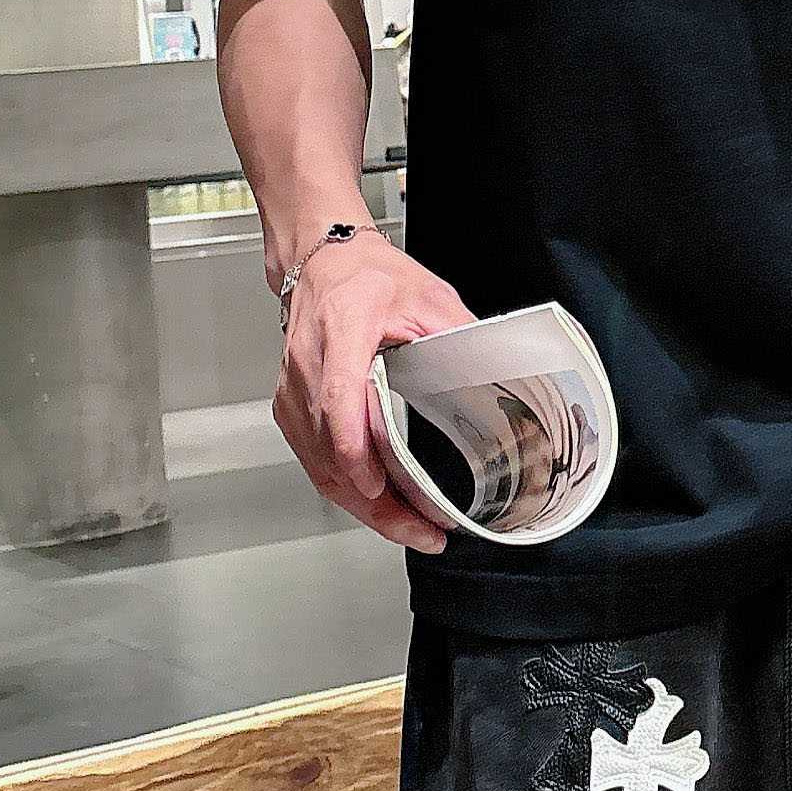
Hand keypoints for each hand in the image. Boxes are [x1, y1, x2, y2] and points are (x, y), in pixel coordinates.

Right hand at [273, 228, 476, 553]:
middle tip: (419, 531)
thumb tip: (500, 370)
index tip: (377, 483)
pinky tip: (379, 504)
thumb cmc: (368, 274)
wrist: (322, 260)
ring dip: (362, 505)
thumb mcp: (427, 295)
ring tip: (410, 529)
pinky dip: (345, 487)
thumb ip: (459, 334)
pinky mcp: (292, 406)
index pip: (338, 398)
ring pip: (319, 464)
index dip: (353, 447)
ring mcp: (294, 390)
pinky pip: (313, 458)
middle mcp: (309, 365)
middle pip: (328, 449)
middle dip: (374, 501)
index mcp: (343, 330)